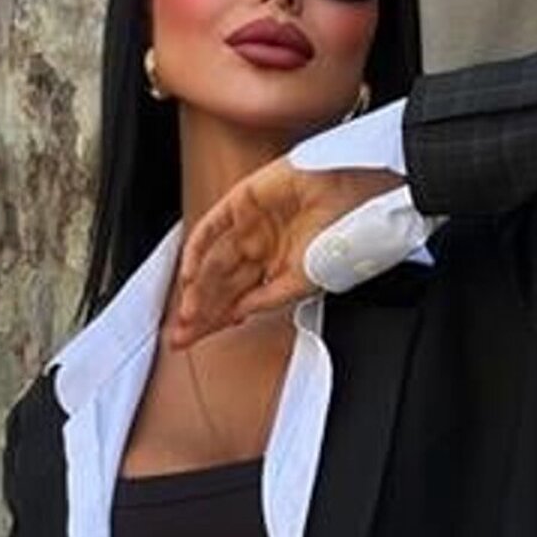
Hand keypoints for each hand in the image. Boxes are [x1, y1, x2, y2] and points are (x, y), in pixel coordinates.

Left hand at [170, 161, 403, 347]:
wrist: (354, 196)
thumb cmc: (342, 231)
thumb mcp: (304, 281)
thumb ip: (269, 298)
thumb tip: (240, 312)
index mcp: (275, 267)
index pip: (235, 299)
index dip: (214, 320)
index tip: (194, 340)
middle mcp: (258, 247)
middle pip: (219, 285)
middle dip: (199, 312)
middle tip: (181, 336)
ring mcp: (248, 225)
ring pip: (213, 262)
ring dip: (198, 290)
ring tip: (188, 315)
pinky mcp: (242, 201)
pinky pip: (211, 228)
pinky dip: (197, 251)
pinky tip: (190, 276)